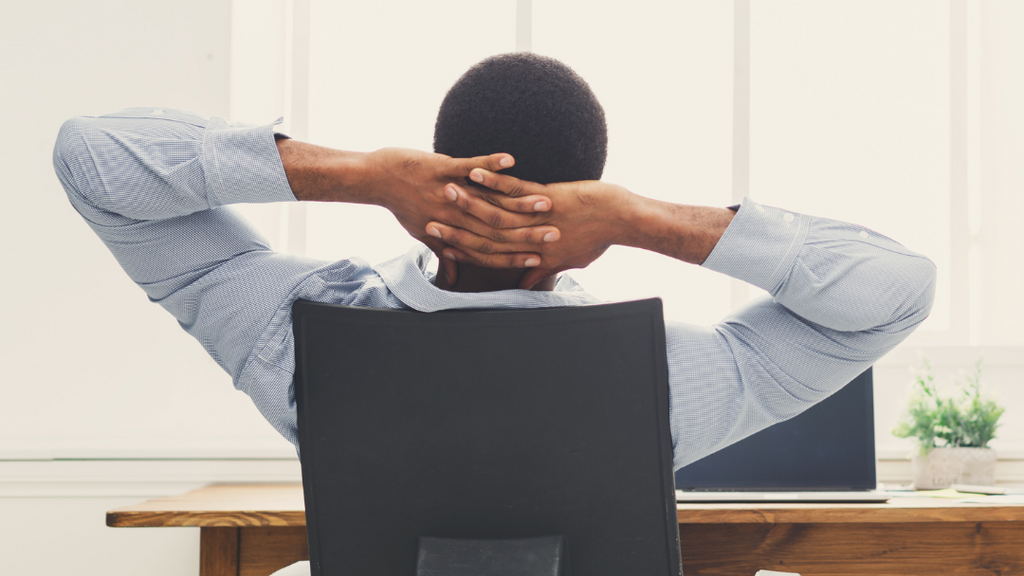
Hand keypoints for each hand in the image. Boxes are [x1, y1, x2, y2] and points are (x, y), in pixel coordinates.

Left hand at [277, 138, 561, 284]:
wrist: (376, 179)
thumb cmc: (403, 206)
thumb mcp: (423, 233)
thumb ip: (443, 254)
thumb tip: (454, 280)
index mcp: (451, 232)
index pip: (488, 250)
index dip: (514, 255)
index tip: (539, 258)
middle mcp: (452, 216)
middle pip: (497, 229)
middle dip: (528, 232)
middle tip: (556, 233)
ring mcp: (447, 191)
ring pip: (488, 200)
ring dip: (517, 201)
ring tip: (545, 201)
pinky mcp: (441, 167)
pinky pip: (469, 165)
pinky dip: (489, 164)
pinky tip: (510, 160)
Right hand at [425, 169, 635, 288]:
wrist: (621, 221)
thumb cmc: (596, 238)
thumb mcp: (568, 259)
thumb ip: (544, 271)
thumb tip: (530, 283)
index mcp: (530, 252)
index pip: (487, 252)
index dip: (461, 248)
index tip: (440, 243)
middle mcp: (529, 236)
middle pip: (483, 231)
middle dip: (455, 224)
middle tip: (428, 218)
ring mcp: (536, 214)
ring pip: (494, 207)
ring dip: (468, 199)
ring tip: (445, 191)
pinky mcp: (546, 195)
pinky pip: (514, 187)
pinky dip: (492, 179)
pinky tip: (474, 172)